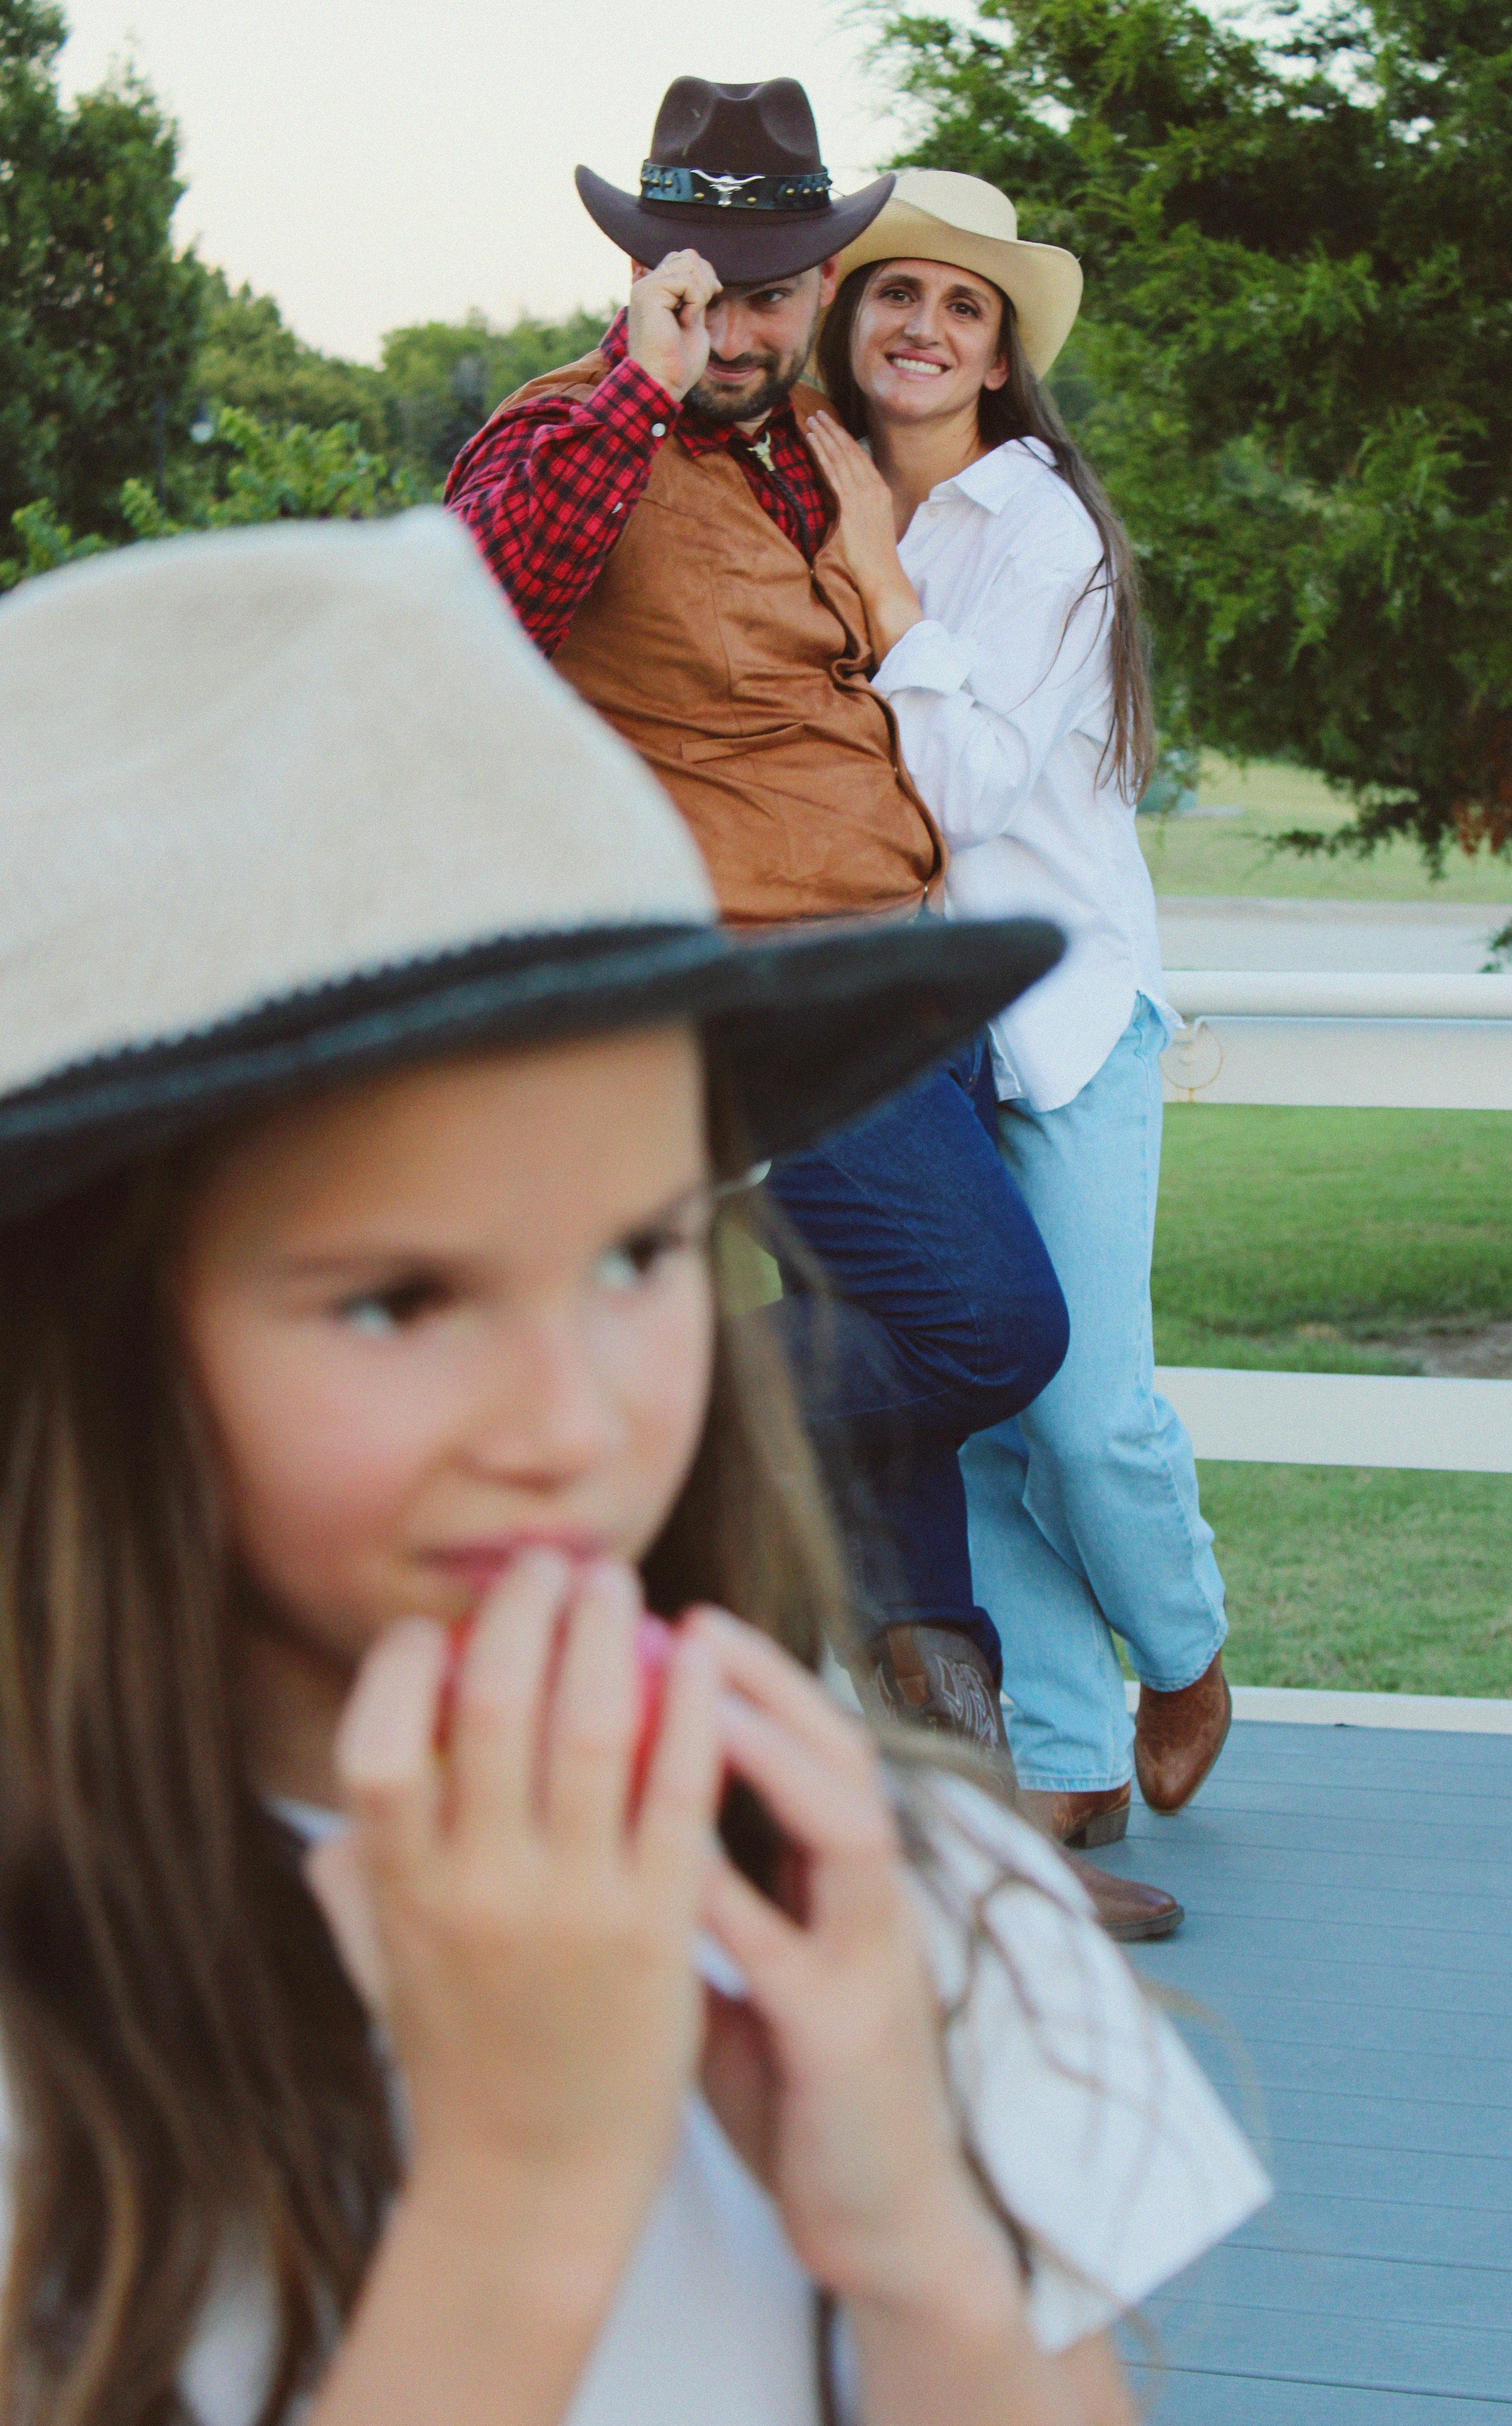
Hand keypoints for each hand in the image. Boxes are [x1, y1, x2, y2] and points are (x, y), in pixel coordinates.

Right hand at [322, 1552, 719, 2260]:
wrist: (535, 2188)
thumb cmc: (460, 2063)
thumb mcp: (380, 1964)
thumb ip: (355, 1875)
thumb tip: (347, 1784)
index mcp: (402, 1895)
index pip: (375, 1746)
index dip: (399, 1666)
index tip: (434, 1625)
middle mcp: (481, 1893)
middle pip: (491, 1709)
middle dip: (519, 1613)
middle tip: (545, 1563)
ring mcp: (574, 1911)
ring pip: (592, 1729)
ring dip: (604, 1635)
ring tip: (616, 1581)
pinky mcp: (658, 1930)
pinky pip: (677, 1791)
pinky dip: (690, 1708)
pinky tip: (699, 1653)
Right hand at [626, 249, 717, 401]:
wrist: (663, 383)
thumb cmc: (678, 362)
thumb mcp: (693, 320)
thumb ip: (696, 296)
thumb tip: (707, 274)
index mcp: (656, 290)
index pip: (685, 259)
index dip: (705, 273)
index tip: (713, 296)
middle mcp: (647, 284)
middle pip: (688, 255)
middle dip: (706, 279)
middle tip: (702, 309)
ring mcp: (646, 287)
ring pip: (689, 263)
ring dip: (701, 291)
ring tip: (691, 317)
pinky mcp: (649, 294)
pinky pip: (687, 281)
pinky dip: (696, 302)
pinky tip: (685, 321)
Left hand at [692, 1612, 1004, 2312]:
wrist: (883, 2227)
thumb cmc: (800, 2091)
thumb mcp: (748, 1976)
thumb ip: (697, 1902)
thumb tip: (595, 1822)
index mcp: (840, 1884)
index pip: (809, 1744)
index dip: (750, 1678)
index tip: (675, 1617)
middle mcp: (867, 1904)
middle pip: (839, 1754)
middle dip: (768, 1681)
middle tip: (692, 1620)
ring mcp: (868, 1967)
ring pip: (845, 1828)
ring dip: (776, 1757)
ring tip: (703, 1698)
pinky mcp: (846, 2041)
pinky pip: (791, 1953)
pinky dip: (736, 1899)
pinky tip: (673, 1859)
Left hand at [804, 411, 922, 659]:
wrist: (881, 574)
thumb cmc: (873, 559)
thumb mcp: (868, 527)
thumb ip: (857, 511)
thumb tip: (845, 508)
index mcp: (881, 491)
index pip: (860, 458)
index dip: (844, 440)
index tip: (830, 426)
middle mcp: (875, 488)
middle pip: (850, 451)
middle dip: (833, 431)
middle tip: (816, 414)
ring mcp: (865, 495)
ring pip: (841, 458)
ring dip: (824, 437)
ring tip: (810, 422)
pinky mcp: (852, 505)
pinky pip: (834, 473)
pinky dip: (822, 454)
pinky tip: (812, 442)